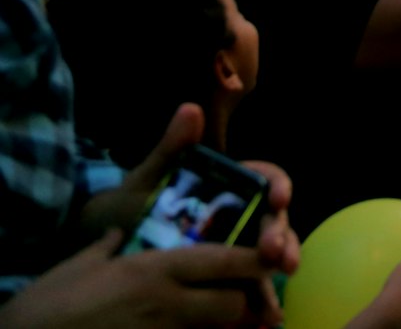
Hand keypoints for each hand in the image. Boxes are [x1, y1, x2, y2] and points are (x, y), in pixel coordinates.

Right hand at [0, 230, 278, 328]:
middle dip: (247, 303)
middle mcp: (164, 305)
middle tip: (248, 300)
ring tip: (234, 323)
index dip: (255, 260)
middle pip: (233, 305)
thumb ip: (112, 244)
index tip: (275, 257)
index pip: (223, 260)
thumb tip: (122, 233)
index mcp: (153, 269)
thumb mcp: (83, 262)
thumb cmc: (47, 304)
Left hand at [87, 105, 298, 283]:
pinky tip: (264, 313)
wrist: (101, 251)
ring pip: (269, 255)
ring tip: (276, 284)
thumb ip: (171, 148)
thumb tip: (190, 109)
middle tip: (276, 256)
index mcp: (231, 186)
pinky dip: (259, 298)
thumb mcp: (147, 178)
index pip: (266, 179)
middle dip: (281, 236)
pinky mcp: (225, 280)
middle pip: (273, 221)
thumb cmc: (128, 207)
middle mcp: (241, 216)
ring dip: (278, 267)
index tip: (277, 198)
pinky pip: (249, 287)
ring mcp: (235, 249)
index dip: (278, 186)